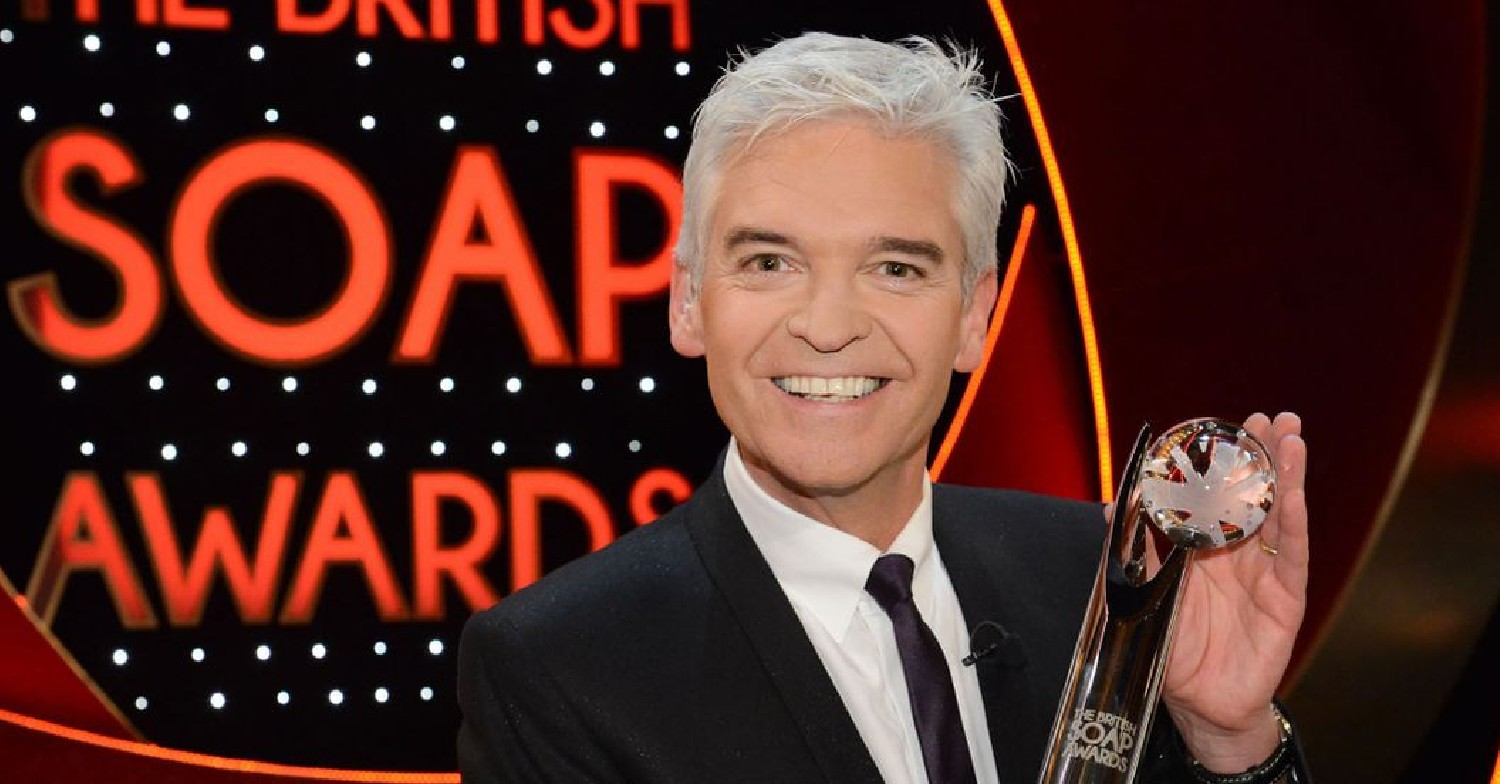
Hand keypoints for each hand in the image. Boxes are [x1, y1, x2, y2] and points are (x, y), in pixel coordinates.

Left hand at [1159, 411, 1308, 771]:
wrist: (1199, 703)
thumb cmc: (1174, 646)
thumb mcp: (1147, 590)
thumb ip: (1137, 547)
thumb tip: (1109, 505)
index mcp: (1205, 547)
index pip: (1217, 494)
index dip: (1223, 461)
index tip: (1224, 425)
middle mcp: (1239, 553)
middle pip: (1255, 495)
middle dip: (1262, 455)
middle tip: (1268, 418)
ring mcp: (1265, 572)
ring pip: (1279, 513)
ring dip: (1285, 474)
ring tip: (1290, 437)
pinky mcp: (1286, 597)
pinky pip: (1292, 553)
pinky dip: (1294, 519)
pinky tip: (1295, 491)